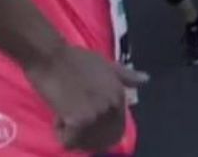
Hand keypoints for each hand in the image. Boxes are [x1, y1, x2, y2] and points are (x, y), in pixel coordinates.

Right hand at [24, 43, 146, 152]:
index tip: (83, 119)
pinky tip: (58, 112)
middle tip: (72, 115)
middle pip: (100, 140)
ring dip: (71, 131)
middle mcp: (112, 108)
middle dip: (85, 133)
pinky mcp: (79, 121)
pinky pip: (68, 141)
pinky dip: (60, 131)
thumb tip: (145, 79)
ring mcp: (97, 115)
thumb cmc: (75, 59)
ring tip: (65, 109)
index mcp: (120, 96)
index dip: (98, 129)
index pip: (116, 130)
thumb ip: (126, 76)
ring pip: (82, 141)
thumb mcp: (107, 65)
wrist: (51, 56)